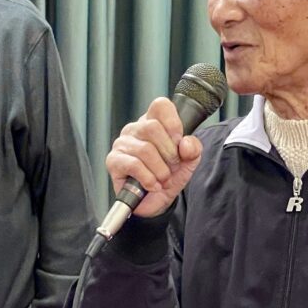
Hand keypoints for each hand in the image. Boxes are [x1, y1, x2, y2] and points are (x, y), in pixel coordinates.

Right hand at [105, 98, 202, 217]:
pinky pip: (134, 165)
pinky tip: (152, 185)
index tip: (178, 142)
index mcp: (153, 122)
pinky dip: (148, 178)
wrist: (157, 202)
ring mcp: (122, 144)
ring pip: (145, 149)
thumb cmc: (168, 176)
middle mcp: (135, 129)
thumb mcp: (188, 162)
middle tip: (171, 166)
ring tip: (162, 179)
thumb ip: (193, 149)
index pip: (160, 105)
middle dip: (168, 152)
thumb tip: (185, 143)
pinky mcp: (114, 161)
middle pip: (152, 128)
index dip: (173, 123)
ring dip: (160, 170)